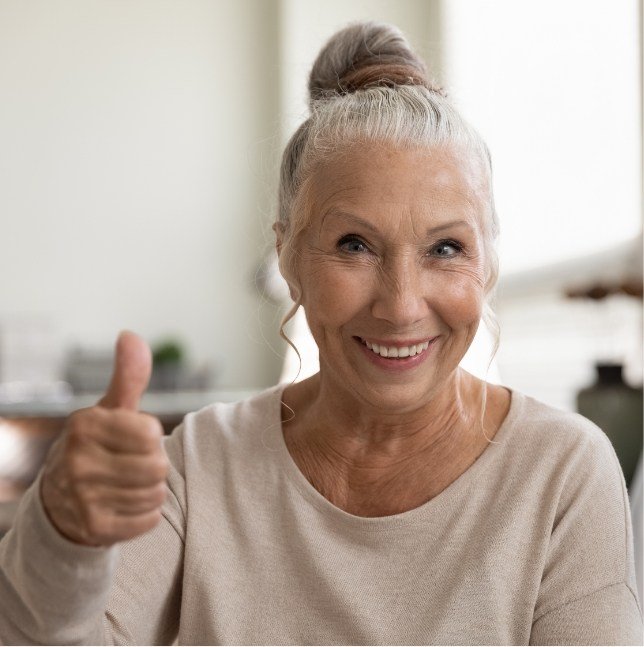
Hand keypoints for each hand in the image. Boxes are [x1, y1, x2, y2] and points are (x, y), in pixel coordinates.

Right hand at [40, 331, 167, 546]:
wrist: (61, 501)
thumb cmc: (97, 445)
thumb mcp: (110, 408)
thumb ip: (128, 376)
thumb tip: (130, 335)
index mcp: (85, 425)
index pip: (152, 433)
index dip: (151, 437)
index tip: (134, 440)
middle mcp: (77, 460)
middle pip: (157, 466)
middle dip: (153, 465)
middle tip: (132, 465)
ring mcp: (81, 497)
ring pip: (156, 494)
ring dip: (150, 490)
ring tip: (127, 484)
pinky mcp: (92, 528)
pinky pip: (150, 520)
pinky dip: (145, 515)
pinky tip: (123, 506)